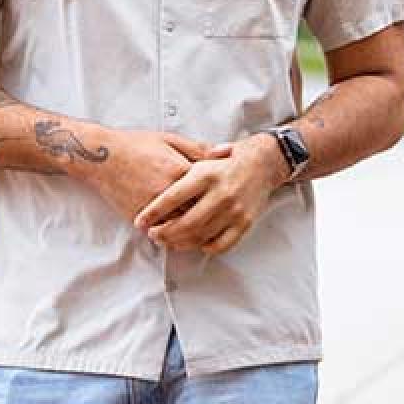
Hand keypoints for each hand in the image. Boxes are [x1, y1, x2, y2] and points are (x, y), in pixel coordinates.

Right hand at [76, 130, 225, 222]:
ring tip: (203, 229)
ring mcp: (152, 206)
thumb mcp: (171, 140)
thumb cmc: (137, 145)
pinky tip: (180, 233)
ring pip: (181, 226)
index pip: (210, 189)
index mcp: (179, 169)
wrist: (103, 157)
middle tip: (220, 218)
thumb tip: (228, 151)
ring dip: (193, 230)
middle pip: (198, 211)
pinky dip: (172, 233)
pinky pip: (161, 231)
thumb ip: (201, 149)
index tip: (228, 197)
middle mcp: (167, 190)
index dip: (221, 195)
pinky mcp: (139, 217)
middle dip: (210, 216)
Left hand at [134, 132, 288, 255]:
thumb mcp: (201, 156)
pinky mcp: (244, 222)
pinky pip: (220, 245)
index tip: (140, 222)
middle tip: (153, 234)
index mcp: (206, 173)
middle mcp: (220, 192)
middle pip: (185, 223)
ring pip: (200, 237)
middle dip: (164, 233)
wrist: (263, 161)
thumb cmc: (226, 160)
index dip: (153, 213)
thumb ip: (180, 172)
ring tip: (168, 240)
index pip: (172, 198)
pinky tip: (195, 242)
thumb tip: (153, 189)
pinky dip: (205, 247)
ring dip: (180, 243)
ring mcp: (234, 210)